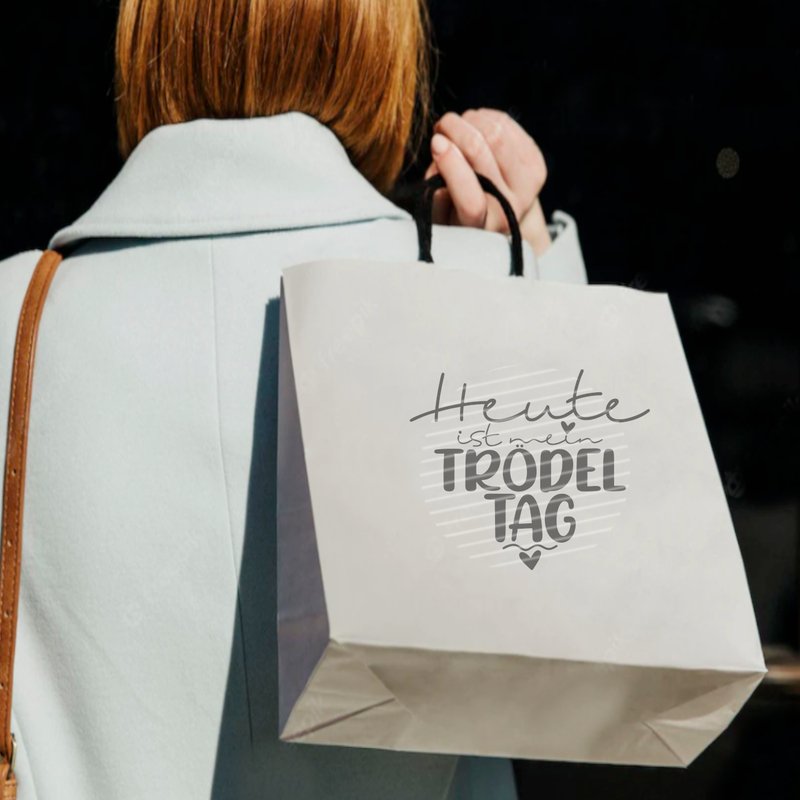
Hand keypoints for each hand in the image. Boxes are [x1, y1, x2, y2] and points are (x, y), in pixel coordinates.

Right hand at [424, 109, 551, 255]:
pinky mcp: (536, 160)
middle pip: (482, 152)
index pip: (471, 201)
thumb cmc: (460, 212)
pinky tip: (475, 128)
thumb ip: (436, 192)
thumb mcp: (441, 213)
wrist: (499, 212)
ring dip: (470, 121)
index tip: (436, 143)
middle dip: (456, 131)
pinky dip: (485, 118)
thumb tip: (441, 149)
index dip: (452, 167)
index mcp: (483, 227)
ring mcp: (529, 183)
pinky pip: (506, 124)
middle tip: (441, 127)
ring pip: (496, 132)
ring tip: (456, 128)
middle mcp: (510, 208)